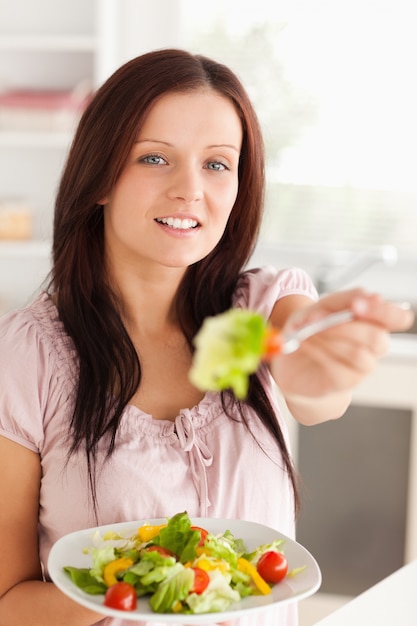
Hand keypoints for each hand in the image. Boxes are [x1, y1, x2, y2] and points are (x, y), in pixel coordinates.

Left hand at [270, 289, 413, 415]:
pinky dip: (319, 354)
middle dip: (346, 327)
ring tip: (310, 333)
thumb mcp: (320, 307)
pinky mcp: (344, 382)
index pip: (398, 319)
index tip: (357, 305)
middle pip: (378, 338)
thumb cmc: (308, 330)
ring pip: (359, 354)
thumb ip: (344, 299)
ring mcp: (361, 367)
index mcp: (373, 323)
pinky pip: (339, 370)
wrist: (289, 359)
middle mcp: (372, 347)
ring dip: (330, 340)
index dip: (385, 312)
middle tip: (320, 319)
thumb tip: (369, 296)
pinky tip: (306, 346)